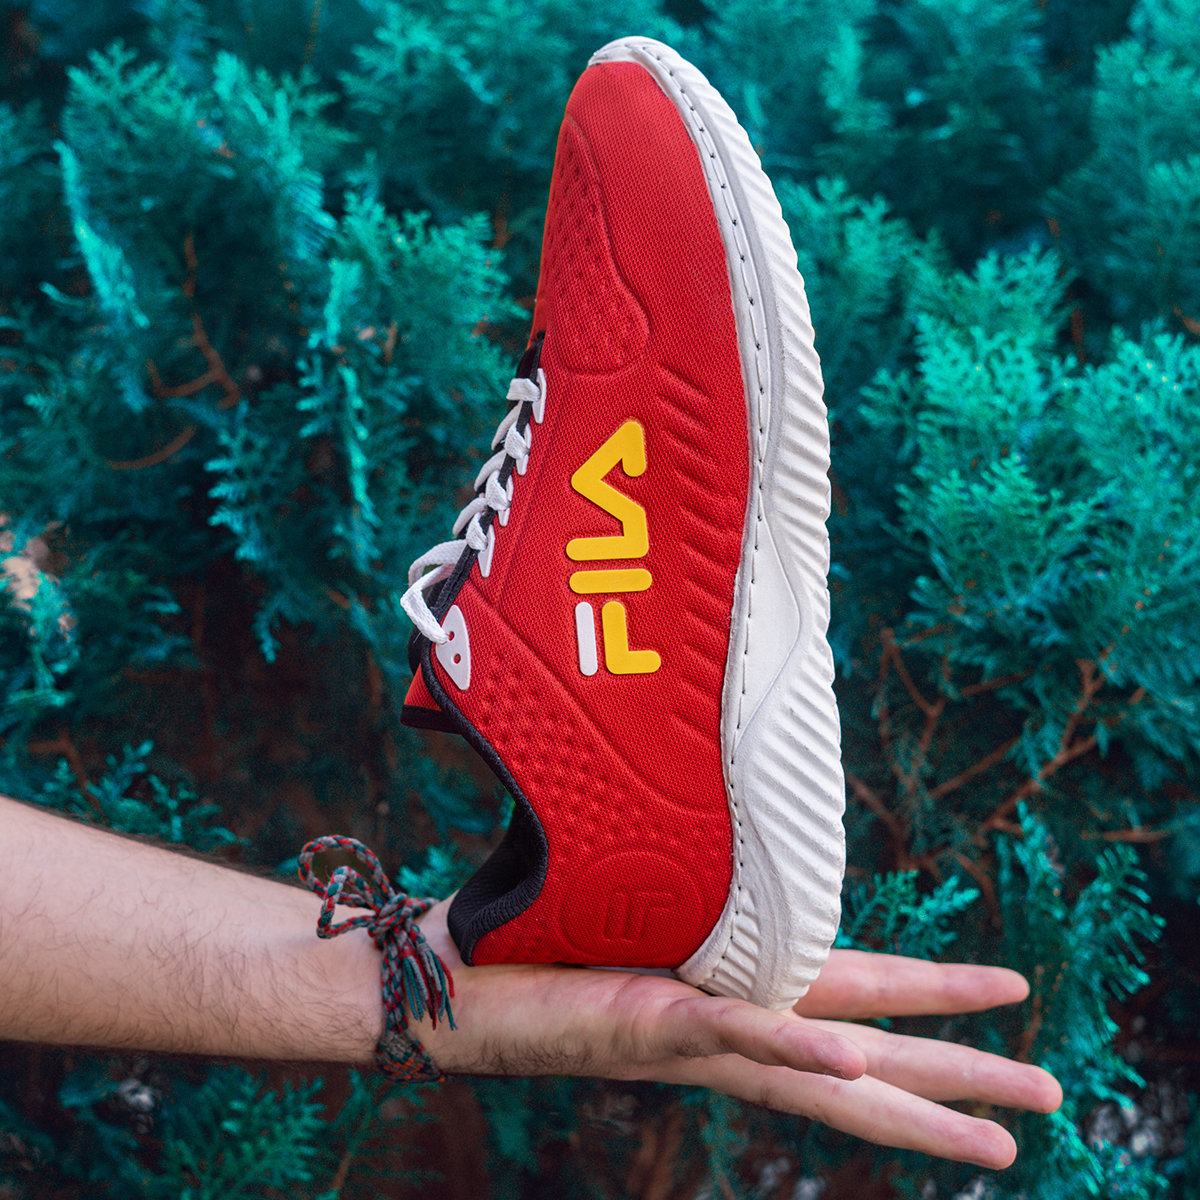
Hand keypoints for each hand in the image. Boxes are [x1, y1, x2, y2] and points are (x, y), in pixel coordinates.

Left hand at [413, 902, 1061, 1169]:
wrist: (445, 980)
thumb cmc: (530, 933)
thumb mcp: (633, 891)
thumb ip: (685, 872)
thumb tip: (724, 811)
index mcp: (731, 994)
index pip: (853, 1001)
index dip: (930, 1004)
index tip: (1005, 996)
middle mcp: (727, 1030)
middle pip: (866, 1064)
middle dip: (957, 1081)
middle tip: (1053, 1097)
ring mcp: (695, 1036)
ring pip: (823, 1075)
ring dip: (915, 1097)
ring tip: (1004, 1128)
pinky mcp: (646, 1024)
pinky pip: (734, 1039)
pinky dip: (797, 1055)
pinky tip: (857, 1065)